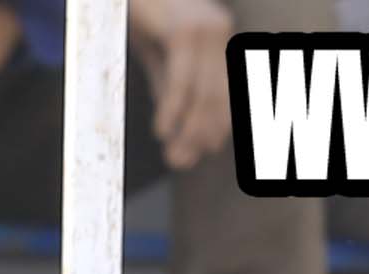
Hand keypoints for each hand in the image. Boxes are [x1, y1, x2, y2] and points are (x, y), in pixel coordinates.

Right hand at [135, 0, 235, 165]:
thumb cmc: (143, 15)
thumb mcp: (159, 57)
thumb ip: (171, 88)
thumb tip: (176, 131)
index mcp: (220, 39)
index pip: (226, 89)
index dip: (217, 124)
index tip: (202, 153)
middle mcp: (219, 32)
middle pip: (217, 95)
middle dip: (201, 133)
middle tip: (182, 162)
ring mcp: (205, 30)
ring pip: (203, 91)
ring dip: (188, 129)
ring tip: (173, 155)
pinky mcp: (184, 31)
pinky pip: (182, 79)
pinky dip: (172, 109)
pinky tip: (162, 131)